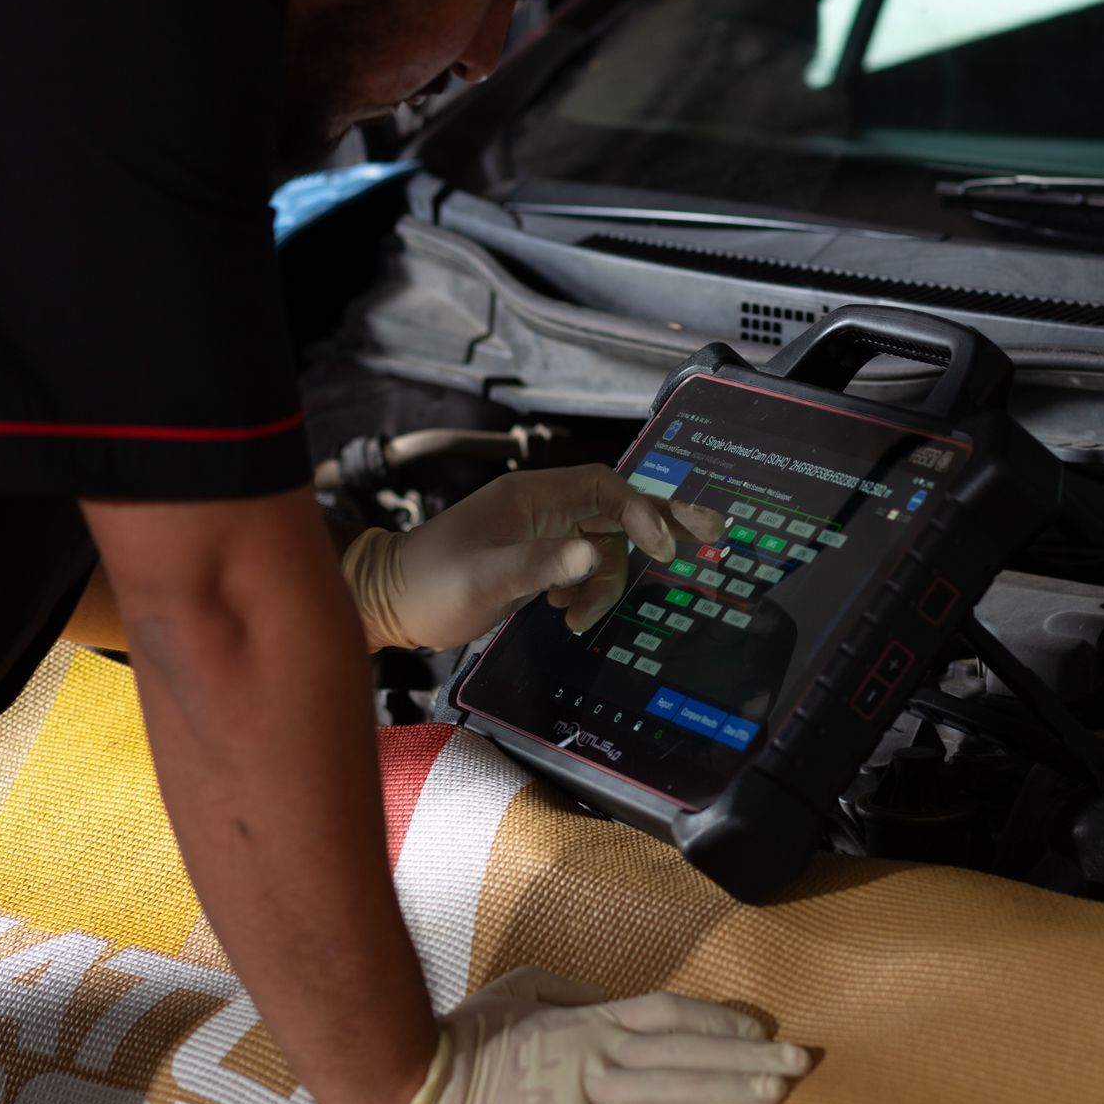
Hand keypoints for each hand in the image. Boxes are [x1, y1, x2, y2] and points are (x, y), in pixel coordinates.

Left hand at [341, 463, 722, 650]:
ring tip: (573, 617)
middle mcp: (543, 507)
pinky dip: (588, 590)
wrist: (390, 602)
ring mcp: (542, 531)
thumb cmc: (430, 586)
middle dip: (662, 521)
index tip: (663, 546)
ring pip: (604, 545)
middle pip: (618, 505)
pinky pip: (585, 564)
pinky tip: (566, 613)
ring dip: (604, 583)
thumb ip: (540, 564)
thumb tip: (594, 553)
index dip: (641, 510)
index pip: (605, 487)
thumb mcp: (484, 578)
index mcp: (532, 497)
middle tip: (713, 531)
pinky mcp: (539, 557)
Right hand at [368, 967, 810, 1103]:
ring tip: (777, 1094)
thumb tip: (594, 993)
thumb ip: (563, 993)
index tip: (761, 1029)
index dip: (717, 1019)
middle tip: (800, 1062)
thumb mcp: (516, 994)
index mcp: (585, 1015)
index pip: (667, 1010)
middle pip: (686, 1045)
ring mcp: (582, 1087)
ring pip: (671, 1085)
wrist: (413, 1084)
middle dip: (746, 1054)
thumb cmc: (459, 1040)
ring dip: (728, 1089)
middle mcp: (595, 1046)